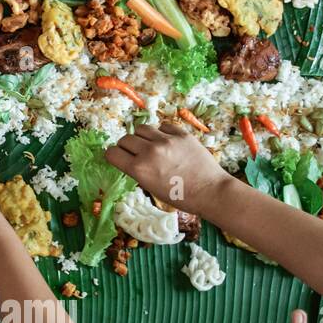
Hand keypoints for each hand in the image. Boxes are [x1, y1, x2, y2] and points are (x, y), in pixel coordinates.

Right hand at [105, 122, 229, 214]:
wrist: (211, 191)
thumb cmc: (180, 196)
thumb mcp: (151, 188)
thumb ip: (137, 171)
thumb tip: (130, 159)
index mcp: (138, 168)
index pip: (112, 153)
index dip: (113, 155)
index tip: (119, 158)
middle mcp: (149, 151)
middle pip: (125, 139)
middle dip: (127, 146)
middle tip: (136, 153)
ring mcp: (166, 140)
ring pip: (141, 128)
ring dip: (142, 136)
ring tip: (151, 144)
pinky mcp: (181, 134)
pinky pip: (163, 126)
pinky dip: (161, 132)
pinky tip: (167, 142)